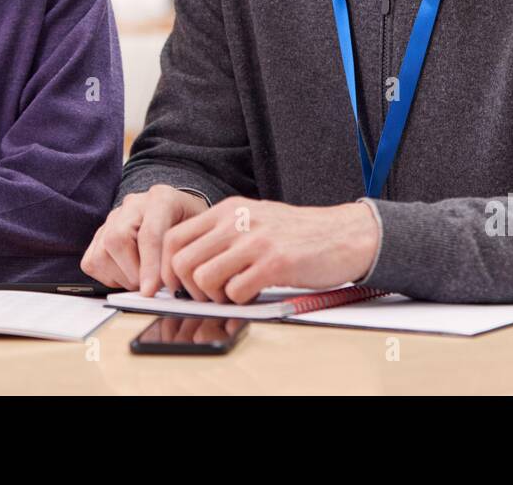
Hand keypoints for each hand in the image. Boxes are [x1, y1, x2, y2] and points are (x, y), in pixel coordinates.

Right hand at [81, 185, 209, 293]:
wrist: (179, 214)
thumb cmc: (190, 227)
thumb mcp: (198, 235)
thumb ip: (184, 254)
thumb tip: (171, 286)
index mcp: (162, 198)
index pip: (149, 234)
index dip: (150, 266)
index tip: (151, 291)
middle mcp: (133, 205)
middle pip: (117, 240)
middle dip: (133, 272)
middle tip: (150, 287)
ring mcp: (113, 218)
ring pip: (101, 253)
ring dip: (122, 277)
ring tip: (143, 279)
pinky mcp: (99, 234)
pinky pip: (92, 262)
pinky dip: (109, 277)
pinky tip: (129, 274)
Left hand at [162, 198, 379, 303]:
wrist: (345, 234)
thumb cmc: (299, 233)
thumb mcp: (255, 219)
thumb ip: (223, 235)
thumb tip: (188, 265)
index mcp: (228, 210)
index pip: (172, 237)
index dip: (167, 268)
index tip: (178, 285)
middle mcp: (237, 221)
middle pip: (181, 262)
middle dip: (189, 288)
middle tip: (209, 295)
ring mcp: (256, 241)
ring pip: (203, 278)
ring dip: (214, 296)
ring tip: (233, 293)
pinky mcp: (275, 263)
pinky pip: (235, 292)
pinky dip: (239, 301)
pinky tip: (254, 293)